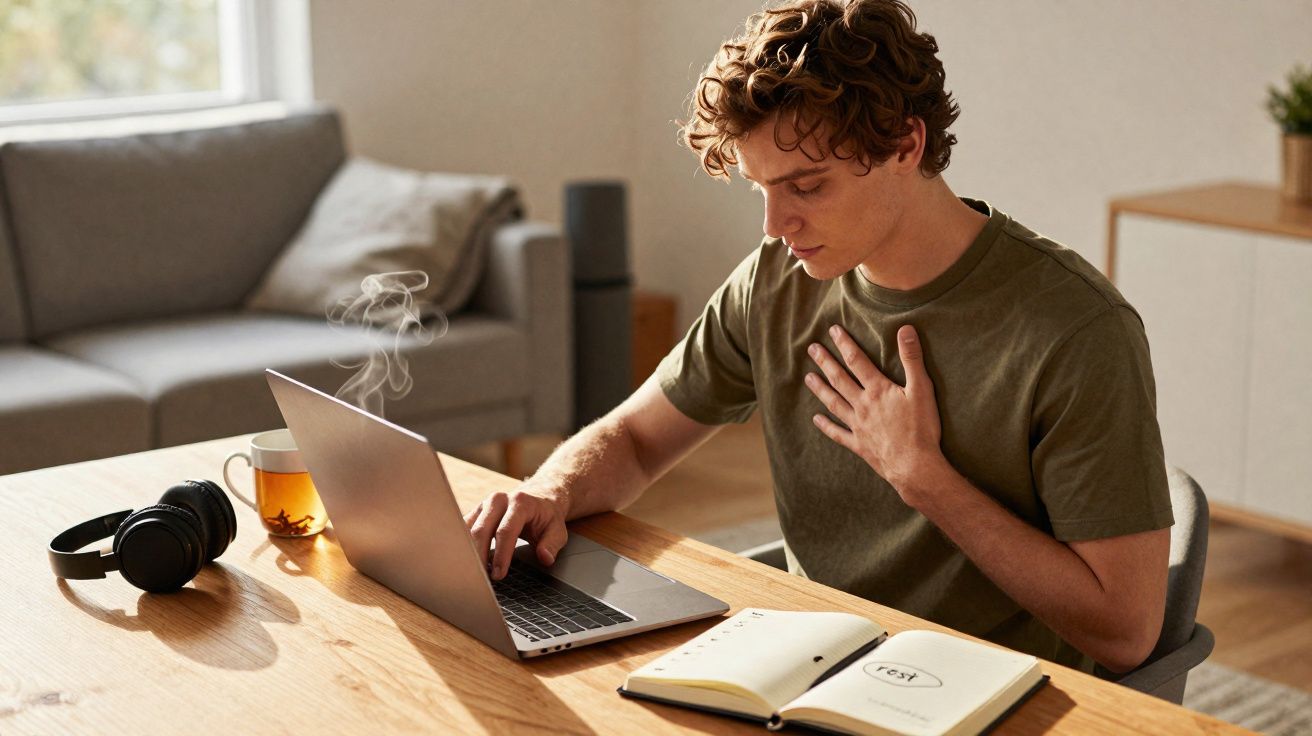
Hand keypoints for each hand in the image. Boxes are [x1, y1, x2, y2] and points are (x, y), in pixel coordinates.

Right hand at [463, 481, 568, 579]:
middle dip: (480, 557)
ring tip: (473, 574)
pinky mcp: (476, 512)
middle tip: (482, 580)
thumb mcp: (558, 530)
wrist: (540, 497)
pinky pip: (464, 530)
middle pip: (481, 530)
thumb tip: (545, 558)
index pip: (505, 531)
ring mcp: (485, 505)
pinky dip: (464, 547)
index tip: (498, 575)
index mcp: (519, 502)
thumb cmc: (547, 516)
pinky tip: (467, 563)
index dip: (501, 555)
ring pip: (468, 530)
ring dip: (468, 553)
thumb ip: (552, 544)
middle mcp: (498, 500)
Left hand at [804, 324, 945, 499]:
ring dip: (820, 389)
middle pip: (840, 379)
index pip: (857, 361)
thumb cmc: (922, 428)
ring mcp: (858, 426)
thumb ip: (912, 359)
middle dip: (826, 362)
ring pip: (834, 403)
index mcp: (878, 390)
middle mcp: (863, 405)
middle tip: (812, 349)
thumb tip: (906, 329)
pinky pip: (838, 433)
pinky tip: (816, 419)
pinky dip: (826, 426)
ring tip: (808, 377)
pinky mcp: (859, 444)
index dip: (844, 344)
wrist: (915, 466)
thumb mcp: (922, 389)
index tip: (832, 330)